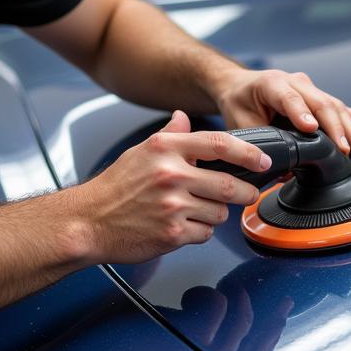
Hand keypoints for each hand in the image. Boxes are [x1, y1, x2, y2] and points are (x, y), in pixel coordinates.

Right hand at [75, 111, 265, 261]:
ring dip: (214, 215)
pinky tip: (181, 226)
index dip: (248, 153)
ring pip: (219, 213)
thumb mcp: (141, 151)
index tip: (263, 160)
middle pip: (229, 184)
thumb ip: (170, 135)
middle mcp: (171, 174)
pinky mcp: (172, 233)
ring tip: (194, 211)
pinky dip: (198, 233)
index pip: (219, 144)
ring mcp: (172, 205)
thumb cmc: (114, 187)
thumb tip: (184, 117)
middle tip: (246, 193)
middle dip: (244, 192)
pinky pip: (204, 234)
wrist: (87, 221)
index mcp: (165, 148)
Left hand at [215, 68, 350, 162]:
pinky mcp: (318, 96)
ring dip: (350, 131)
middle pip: (321, 102)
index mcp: (271, 83)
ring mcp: (309, 87)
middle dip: (336, 128)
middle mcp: (295, 81)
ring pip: (335, 106)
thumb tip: (285, 170)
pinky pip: (337, 110)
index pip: (290, 98)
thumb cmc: (239, 102)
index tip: (312, 129)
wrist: (240, 85)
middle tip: (346, 152)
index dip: (301, 113)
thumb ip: (261, 142)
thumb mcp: (240, 122)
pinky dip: (349, 126)